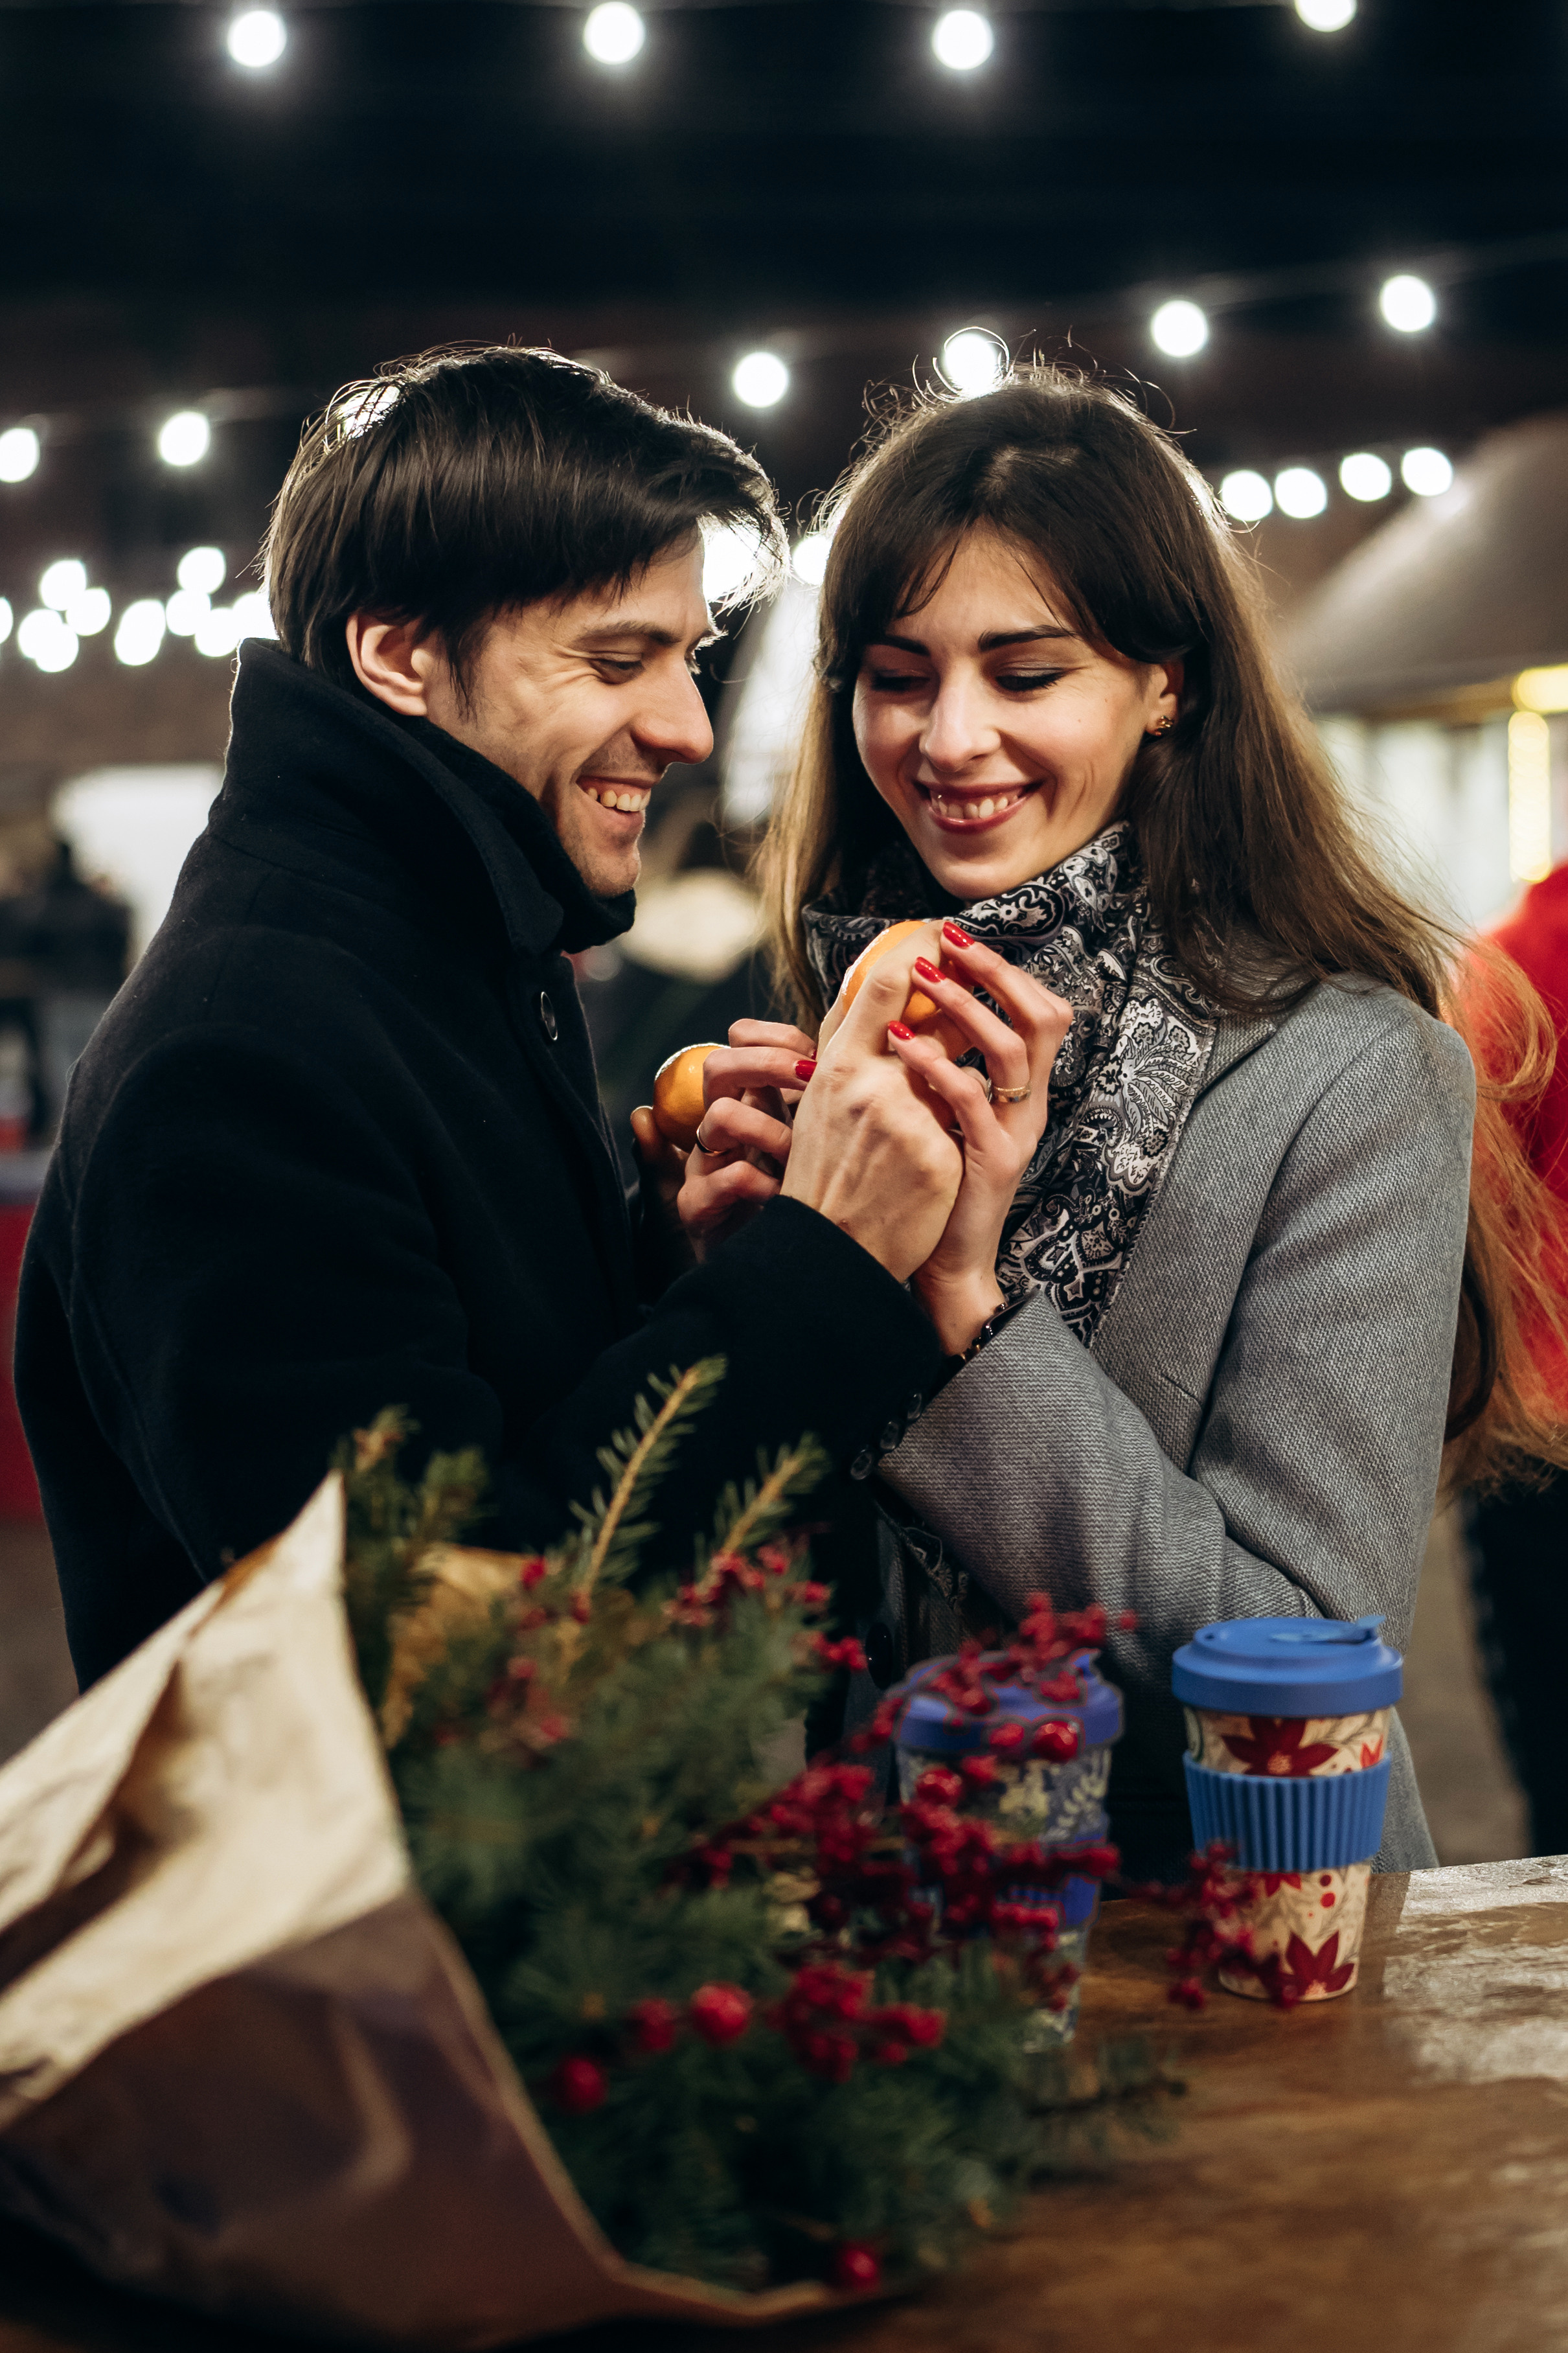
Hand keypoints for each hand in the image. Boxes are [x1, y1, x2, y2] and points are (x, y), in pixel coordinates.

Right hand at [675, 1019, 816, 1258]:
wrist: (777, 1268)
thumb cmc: (806, 1199)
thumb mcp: (822, 1139)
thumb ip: (833, 1097)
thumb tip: (879, 1048)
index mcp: (750, 1100)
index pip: (744, 1039)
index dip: (779, 1037)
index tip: (820, 1056)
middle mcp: (723, 1125)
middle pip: (720, 1065)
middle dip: (768, 1065)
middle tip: (811, 1083)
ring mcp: (707, 1164)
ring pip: (718, 1116)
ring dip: (768, 1130)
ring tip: (801, 1155)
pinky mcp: (699, 1204)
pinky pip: (725, 1177)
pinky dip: (761, 1184)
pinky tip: (788, 1196)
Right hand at [780, 926, 963, 1283]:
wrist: (831, 1251)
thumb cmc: (825, 1173)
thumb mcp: (821, 1101)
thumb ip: (848, 1046)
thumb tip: (877, 987)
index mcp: (835, 1066)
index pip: (881, 983)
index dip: (917, 948)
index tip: (940, 934)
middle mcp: (869, 1084)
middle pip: (934, 1019)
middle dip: (958, 1008)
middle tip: (974, 989)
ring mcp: (906, 1119)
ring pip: (958, 1069)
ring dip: (957, 1077)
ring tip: (950, 1084)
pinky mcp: (937, 1155)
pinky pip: (968, 1115)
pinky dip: (960, 1122)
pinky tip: (947, 1141)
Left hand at [884, 921, 1073, 1353]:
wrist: (939, 1261)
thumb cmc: (934, 1181)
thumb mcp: (942, 1110)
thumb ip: (943, 1064)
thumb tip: (913, 1005)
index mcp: (1021, 1088)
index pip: (1037, 1010)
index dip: (1004, 969)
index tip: (956, 936)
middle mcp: (1030, 1104)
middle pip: (1043, 1017)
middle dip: (997, 971)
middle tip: (950, 941)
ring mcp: (1017, 1132)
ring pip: (1014, 1050)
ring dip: (966, 1005)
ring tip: (922, 979)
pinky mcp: (994, 1161)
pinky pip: (976, 1101)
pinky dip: (941, 1065)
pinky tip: (903, 1045)